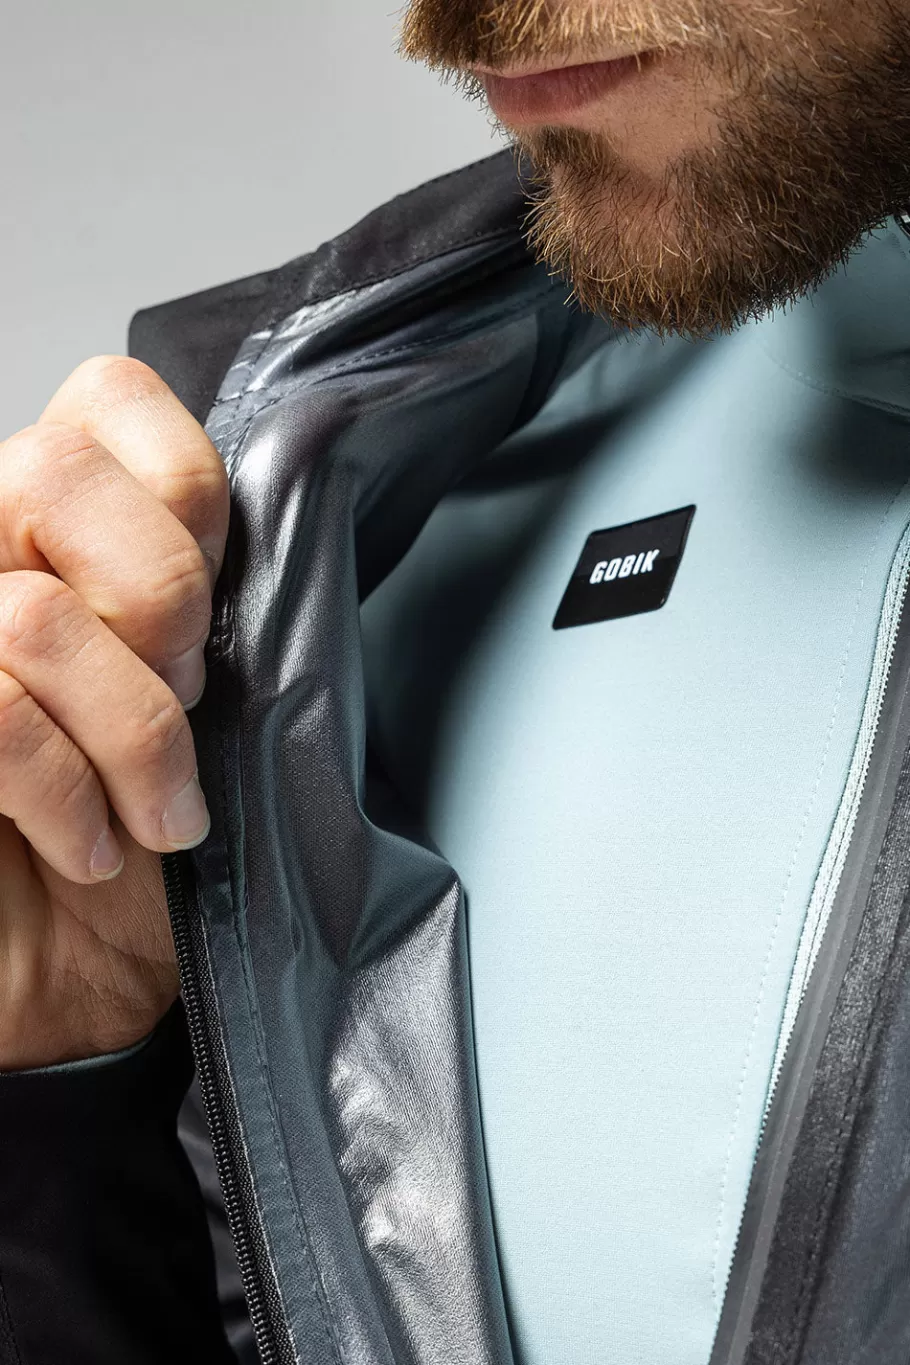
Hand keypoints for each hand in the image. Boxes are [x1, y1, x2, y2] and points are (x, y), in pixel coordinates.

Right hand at [0, 357, 229, 1068]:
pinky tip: (89, 843)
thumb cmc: (146, 847)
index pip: (107, 401)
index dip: (186, 488)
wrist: (78, 988)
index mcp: (52, 529)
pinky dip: (67, 792)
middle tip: (189, 693)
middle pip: (52, 473)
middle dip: (160, 600)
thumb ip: (213, 603)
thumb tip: (277, 529)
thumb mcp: (212, 708)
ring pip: (33, 616)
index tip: (219, 596)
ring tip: (155, 805)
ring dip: (135, 733)